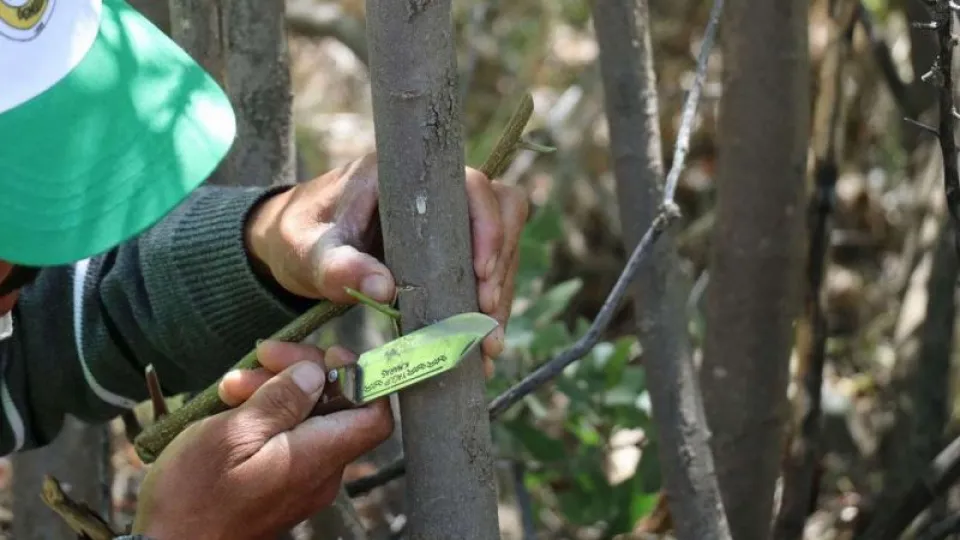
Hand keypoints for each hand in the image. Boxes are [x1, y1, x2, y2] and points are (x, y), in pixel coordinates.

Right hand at [132, 341, 392, 539]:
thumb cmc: (193, 497)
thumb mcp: (232, 434)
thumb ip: (281, 401)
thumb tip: (316, 373)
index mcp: (317, 458)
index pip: (375, 415)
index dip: (361, 377)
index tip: (325, 354)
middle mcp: (320, 472)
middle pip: (336, 407)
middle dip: (301, 373)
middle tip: (261, 358)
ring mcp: (302, 480)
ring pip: (307, 418)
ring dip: (275, 390)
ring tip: (231, 387)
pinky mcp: (280, 485)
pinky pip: (287, 438)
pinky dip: (266, 415)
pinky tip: (233, 404)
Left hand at [245, 153, 528, 376]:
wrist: (294, 247)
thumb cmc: (299, 237)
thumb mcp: (307, 252)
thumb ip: (336, 266)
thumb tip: (383, 288)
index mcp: (404, 174)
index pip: (469, 183)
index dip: (487, 223)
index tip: (480, 271)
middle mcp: (436, 188)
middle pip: (501, 211)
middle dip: (501, 264)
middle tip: (485, 313)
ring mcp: (447, 218)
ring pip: (501, 244)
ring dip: (500, 291)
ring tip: (487, 341)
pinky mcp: (450, 248)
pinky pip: (486, 270)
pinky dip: (487, 305)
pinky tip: (482, 343)